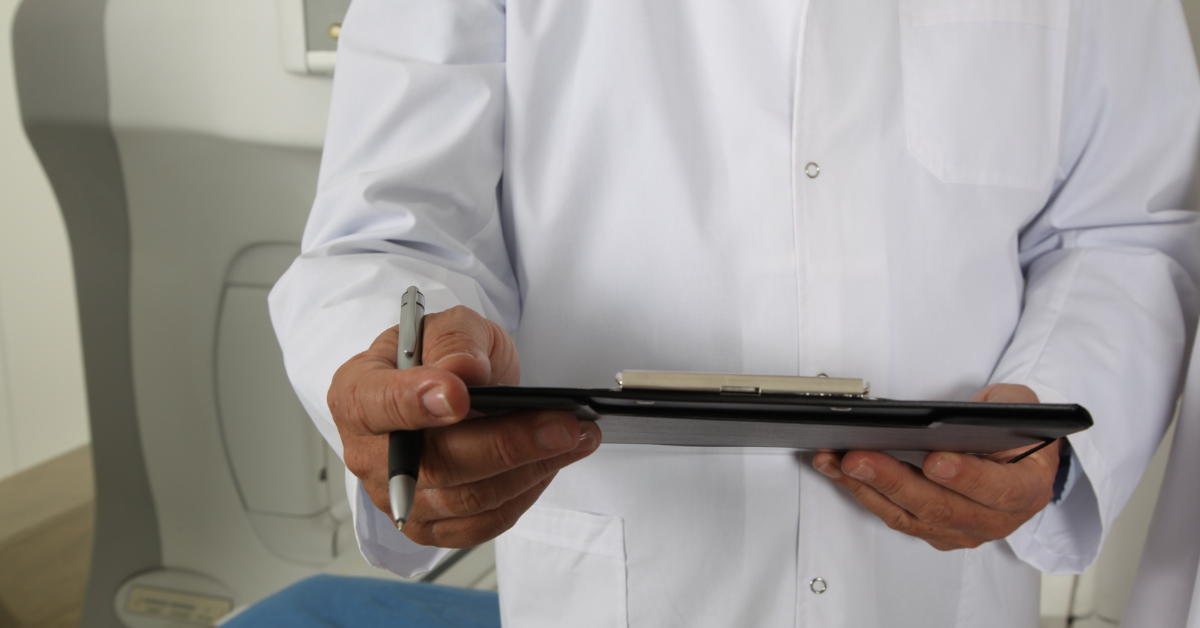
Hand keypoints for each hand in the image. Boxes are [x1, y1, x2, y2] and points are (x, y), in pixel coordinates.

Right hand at [327, 305, 600, 547]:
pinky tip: (553, 463)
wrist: (453, 388)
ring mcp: (399, 498)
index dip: (415, 403)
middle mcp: (369, 455)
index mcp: (356, 394)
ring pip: (467, 498)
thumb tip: (462, 370)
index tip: (459, 396)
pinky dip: (525, 493)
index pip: (376, 405)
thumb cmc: (442, 356)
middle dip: (505, 444)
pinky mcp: (432, 526)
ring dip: (530, 469)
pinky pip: (482, 523)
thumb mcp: (450, 326)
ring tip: (575, 436)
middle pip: (434, 464)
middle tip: (562, 424)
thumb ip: (454, 340)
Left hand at [811, 384, 1058, 550]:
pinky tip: (839, 472)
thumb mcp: (1021, 407)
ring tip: (835, 461)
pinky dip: (863, 494)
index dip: (966, 477)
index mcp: (1026, 490)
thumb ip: (1000, 406)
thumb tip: (955, 414)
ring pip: (909, 516)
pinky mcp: (933, 531)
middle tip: (859, 458)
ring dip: (866, 489)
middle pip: (940, 507)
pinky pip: (895, 517)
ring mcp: (961, 530)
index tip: (935, 460)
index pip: (998, 490)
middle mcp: (995, 519)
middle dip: (893, 481)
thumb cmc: (1018, 433)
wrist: (1019, 461)